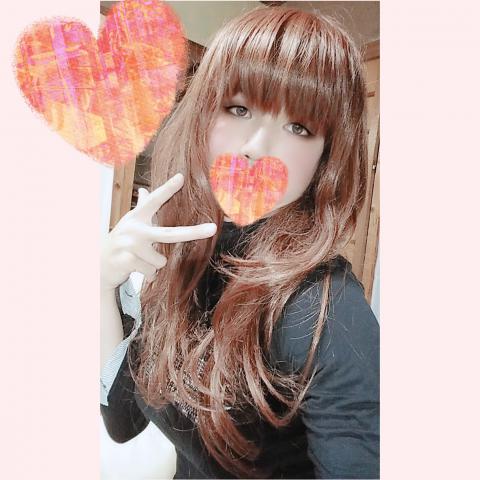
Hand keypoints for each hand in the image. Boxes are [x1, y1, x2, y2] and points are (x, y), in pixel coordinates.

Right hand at [100, 173, 216, 290]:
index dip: (167, 189)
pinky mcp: (127, 260)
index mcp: (137, 217)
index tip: (181, 177)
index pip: (154, 201)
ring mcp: (130, 244)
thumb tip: (144, 189)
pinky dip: (147, 275)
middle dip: (194, 232)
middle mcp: (134, 228)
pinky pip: (151, 271)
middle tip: (213, 228)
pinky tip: (134, 269)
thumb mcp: (129, 224)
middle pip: (170, 233)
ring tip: (139, 261)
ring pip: (161, 261)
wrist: (98, 265)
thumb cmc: (120, 242)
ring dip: (153, 266)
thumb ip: (140, 207)